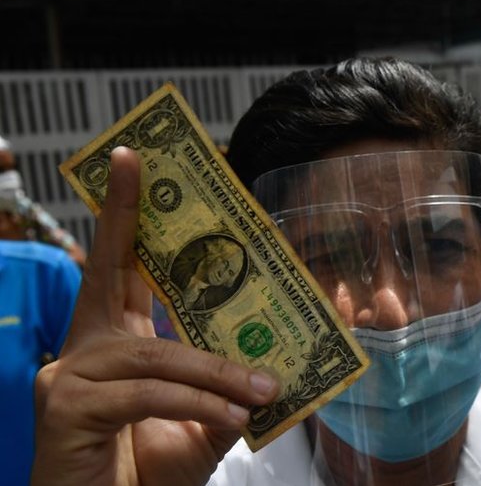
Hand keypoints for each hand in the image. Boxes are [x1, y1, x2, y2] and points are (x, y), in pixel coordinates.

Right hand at [32, 148, 278, 485]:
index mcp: (118, 344)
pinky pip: (145, 393)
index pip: (123, 269)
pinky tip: (232, 417)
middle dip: (126, 216)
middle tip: (140, 165)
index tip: (134, 162)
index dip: (126, 215)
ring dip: (216, 371)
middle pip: (113, 275)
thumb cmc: (148, 475)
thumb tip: (280, 367)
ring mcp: (69, 377)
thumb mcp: (205, 427)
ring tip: (264, 389)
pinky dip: (195, 403)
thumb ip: (231, 393)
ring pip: (154, 353)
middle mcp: (85, 349)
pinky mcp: (64, 409)